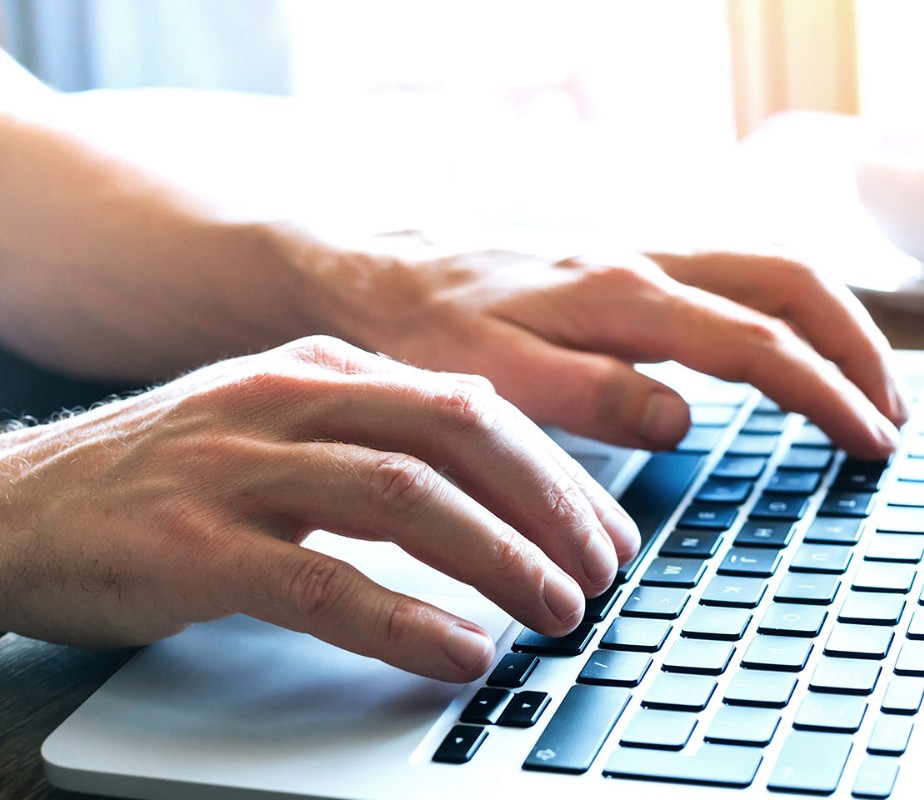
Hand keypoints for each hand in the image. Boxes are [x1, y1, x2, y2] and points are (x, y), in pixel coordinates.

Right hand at [0, 336, 637, 680]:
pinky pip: (321, 580)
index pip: (474, 406)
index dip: (558, 473)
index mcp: (325, 368)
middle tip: (603, 575)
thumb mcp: (284, 429)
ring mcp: (238, 465)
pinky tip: (460, 650)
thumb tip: (501, 484)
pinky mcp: (192, 544)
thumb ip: (381, 439)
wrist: (13, 504)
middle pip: (458, 434)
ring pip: (405, 497)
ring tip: (559, 612)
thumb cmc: (167, 477)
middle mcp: (290, 398)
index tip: (608, 533)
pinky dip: (404, 618)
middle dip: (550, 508)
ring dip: (501, 559)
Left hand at [295, 233, 908, 456]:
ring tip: (869, 389)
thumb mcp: (490, 381)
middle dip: (858, 348)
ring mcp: (644, 260)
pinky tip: (793, 355)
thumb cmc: (425, 332)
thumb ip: (589, 398)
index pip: (756, 341)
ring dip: (835, 325)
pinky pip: (739, 278)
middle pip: (791, 283)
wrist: (378, 272)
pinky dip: (790, 315)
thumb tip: (684, 420)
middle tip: (894, 416)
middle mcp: (645, 263)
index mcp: (621, 295)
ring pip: (773, 270)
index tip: (871, 440)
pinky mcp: (632, 270)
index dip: (825, 392)